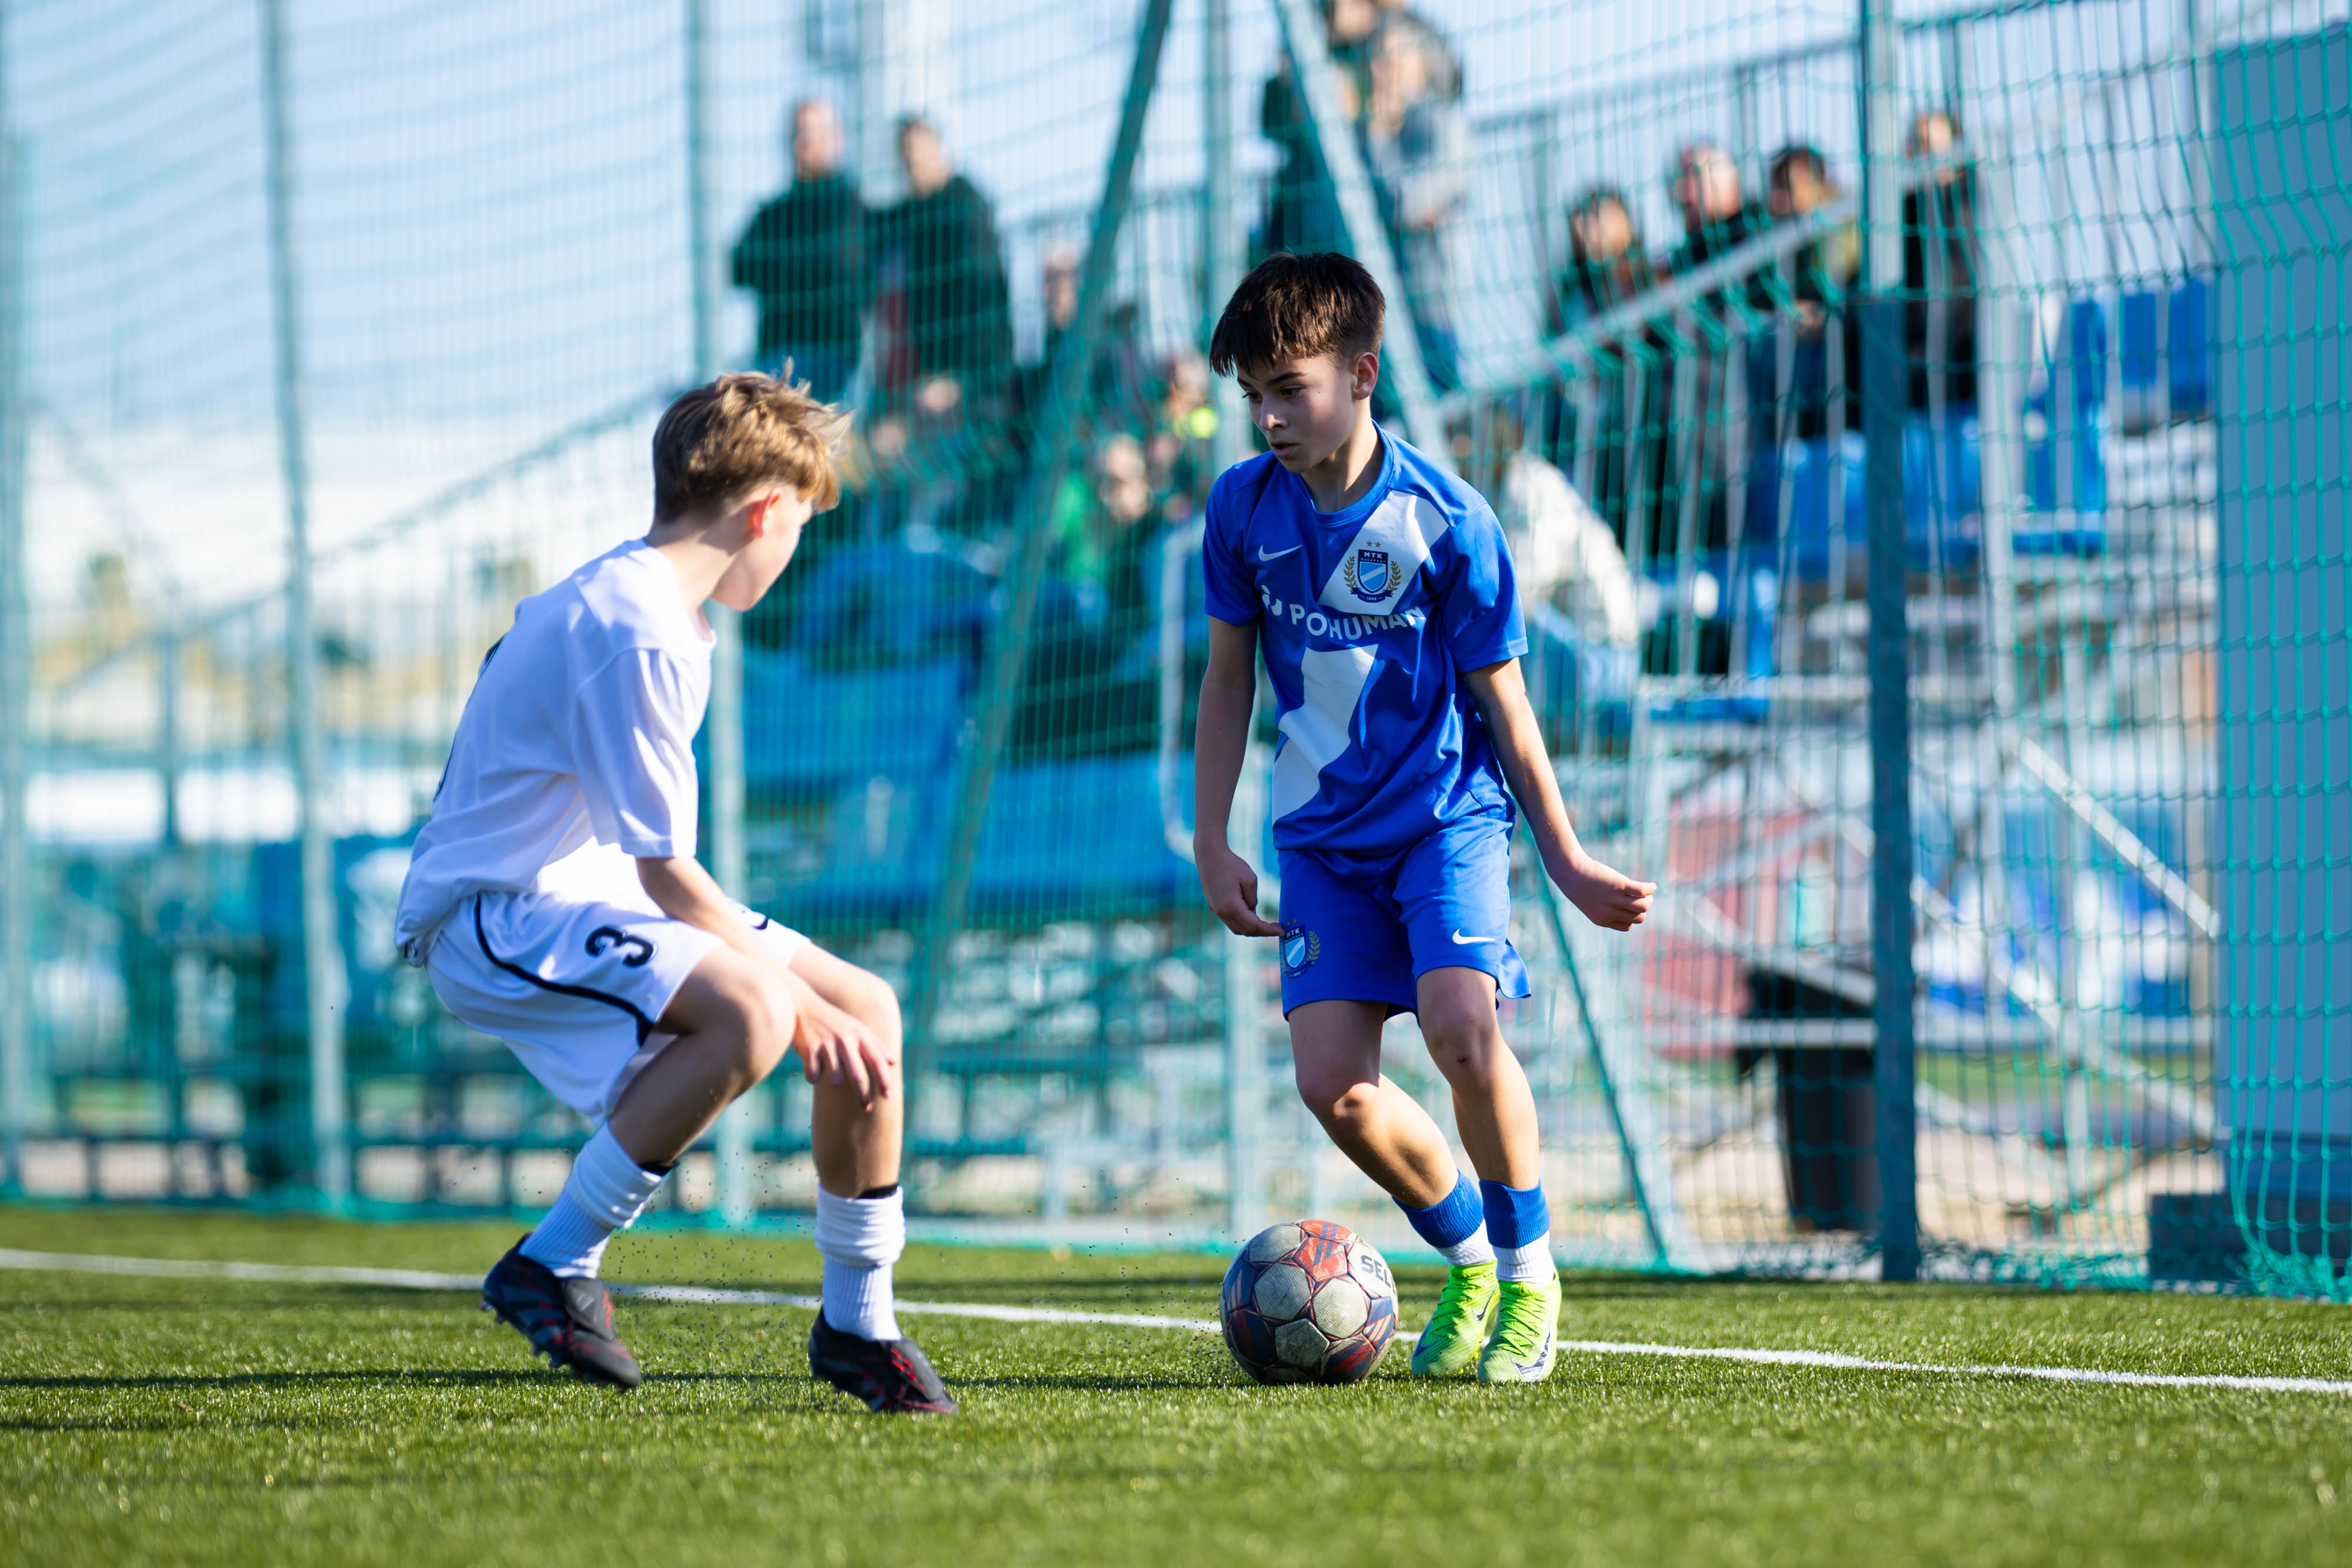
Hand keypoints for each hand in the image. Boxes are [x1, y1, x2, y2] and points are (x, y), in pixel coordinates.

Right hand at [785, 977, 894, 1104]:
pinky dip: (813, 1076)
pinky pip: (813, 1076)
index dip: (884, 1080)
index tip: (888, 1096)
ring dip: (832, 1080)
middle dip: (863, 1096)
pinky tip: (812, 1065)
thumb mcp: (857, 1028)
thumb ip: (876, 1045)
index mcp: (859, 1036)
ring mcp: (826, 1045)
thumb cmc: (834, 1021)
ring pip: (834, 1079)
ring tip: (829, 1070)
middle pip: (858, 1076)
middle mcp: (845, 1040)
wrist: (803, 1006)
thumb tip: (894, 1062)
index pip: (877, 1061)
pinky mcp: (808, 1049)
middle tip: (866, 1108)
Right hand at [1196, 839, 1281, 937]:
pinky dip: (1243, 923)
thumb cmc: (1231, 864)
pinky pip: (1230, 921)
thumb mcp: (1250, 879)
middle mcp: (1222, 912)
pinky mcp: (1214, 907)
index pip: (1254, 926)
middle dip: (1263, 932)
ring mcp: (1216, 911)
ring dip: (1252, 929)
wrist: (1209, 855)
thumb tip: (1253, 912)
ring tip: (1266, 924)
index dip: (1269, 931)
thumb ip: (1253, 900)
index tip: (1282, 931)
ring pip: (1237, 929)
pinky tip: (1252, 916)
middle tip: (1277, 928)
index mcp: (1232, 907)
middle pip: (1246, 931)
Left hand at [1559, 853, 1655, 931]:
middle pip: (1638, 918)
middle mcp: (1609, 912)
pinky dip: (1650, 888)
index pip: (1627, 926)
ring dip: (1649, 900)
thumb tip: (1629, 906)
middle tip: (1642, 898)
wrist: (1570, 872)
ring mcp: (1614, 899)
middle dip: (1643, 909)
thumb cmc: (1580, 886)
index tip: (1631, 907)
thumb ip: (1607, 908)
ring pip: (1643, 906)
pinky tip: (1652, 886)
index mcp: (1602, 920)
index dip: (1632, 917)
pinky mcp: (1619, 885)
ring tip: (1647, 892)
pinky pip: (1642, 890)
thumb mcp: (1592, 902)